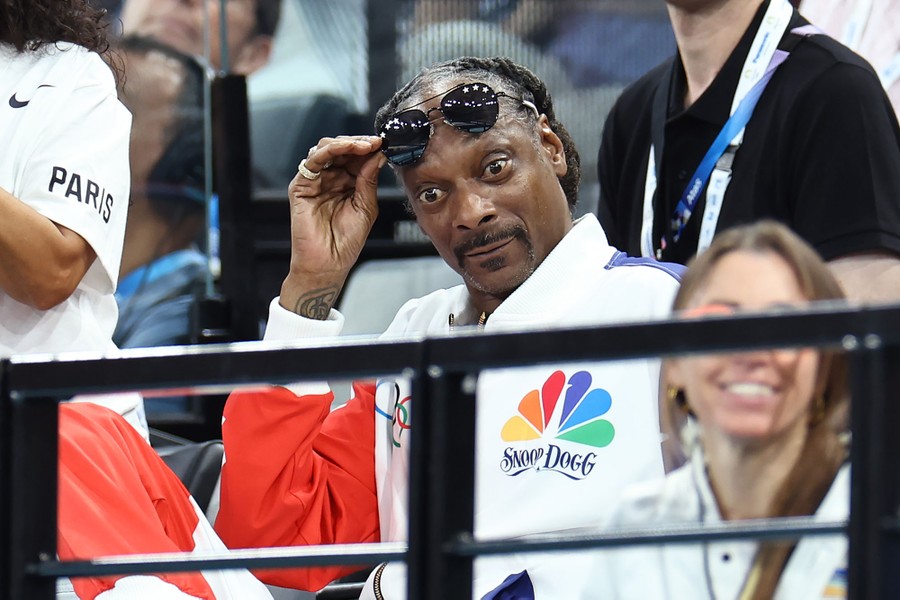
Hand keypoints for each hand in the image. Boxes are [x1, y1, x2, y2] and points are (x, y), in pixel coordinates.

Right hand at [280, 136, 385, 318]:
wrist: (329, 263)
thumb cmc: (346, 241)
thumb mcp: (366, 206)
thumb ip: (369, 180)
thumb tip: (377, 155)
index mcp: (346, 184)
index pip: (356, 157)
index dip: (369, 149)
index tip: (384, 144)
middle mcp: (330, 179)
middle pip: (341, 149)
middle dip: (359, 143)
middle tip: (375, 143)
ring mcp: (315, 181)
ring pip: (327, 149)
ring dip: (347, 143)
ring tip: (364, 146)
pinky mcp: (301, 186)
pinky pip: (313, 160)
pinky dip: (331, 150)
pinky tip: (347, 149)